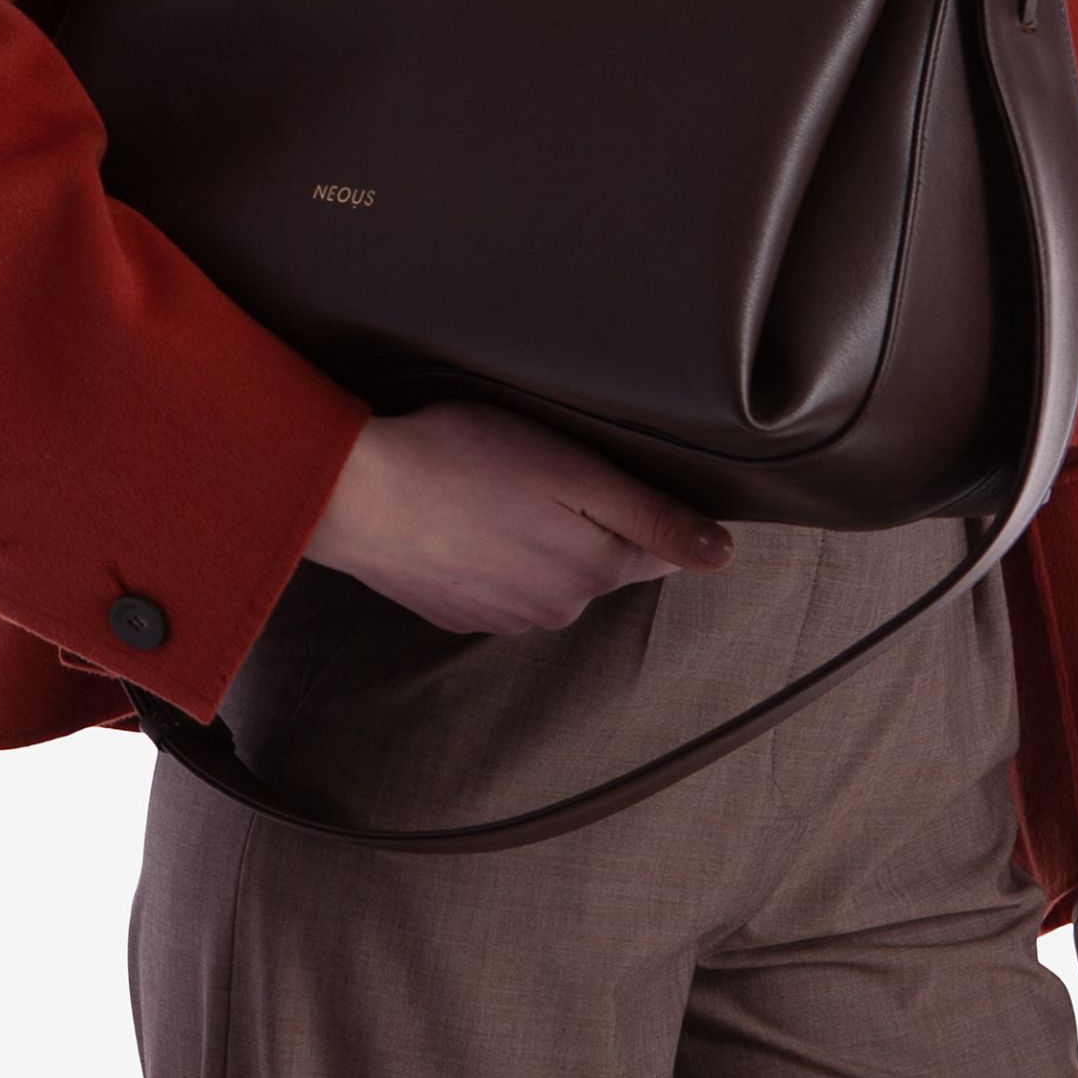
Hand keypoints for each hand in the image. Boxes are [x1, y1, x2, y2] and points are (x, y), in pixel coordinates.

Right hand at [305, 400, 735, 633]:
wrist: (355, 494)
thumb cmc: (464, 459)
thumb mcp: (573, 471)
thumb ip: (650, 515)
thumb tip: (723, 554)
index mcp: (594, 571)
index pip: (657, 549)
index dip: (656, 512)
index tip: (636, 479)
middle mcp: (556, 608)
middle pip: (602, 562)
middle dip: (593, 523)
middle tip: (553, 466)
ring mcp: (501, 618)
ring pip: (548, 575)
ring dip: (540, 541)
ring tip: (504, 487)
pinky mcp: (453, 612)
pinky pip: (497, 584)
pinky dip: (493, 554)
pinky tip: (467, 517)